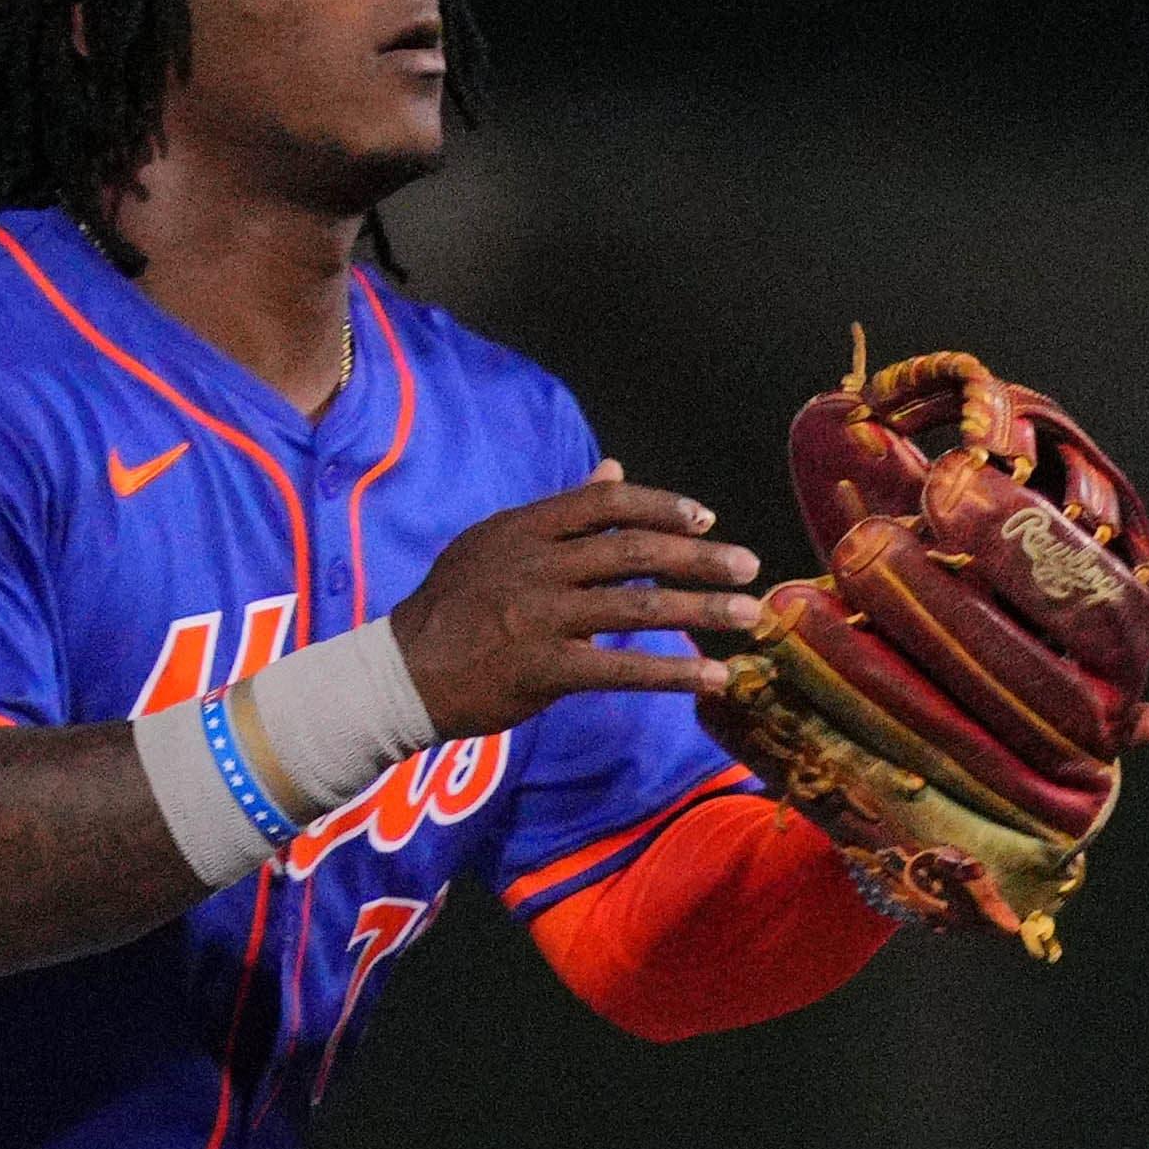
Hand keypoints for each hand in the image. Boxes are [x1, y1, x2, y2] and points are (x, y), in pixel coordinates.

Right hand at [390, 459, 762, 739]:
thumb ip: (559, 513)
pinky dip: (673, 673)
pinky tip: (713, 678)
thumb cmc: (451, 607)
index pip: (605, 504)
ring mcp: (538, 618)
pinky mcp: (542, 670)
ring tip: (748, 616)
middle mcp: (534, 566)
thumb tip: (613, 469)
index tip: (704, 519)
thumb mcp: (495, 543)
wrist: (399, 673)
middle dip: (698, 557)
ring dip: (701, 610)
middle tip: (748, 566)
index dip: (661, 507)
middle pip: (632, 552)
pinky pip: (621, 670)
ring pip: (636, 608)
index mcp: (523, 529)